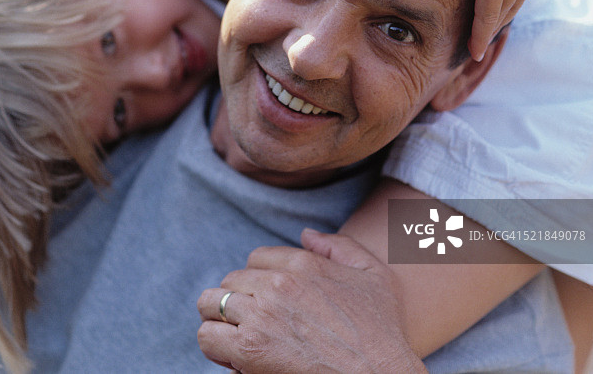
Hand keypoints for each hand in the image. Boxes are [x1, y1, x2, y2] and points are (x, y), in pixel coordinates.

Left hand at [196, 229, 426, 372]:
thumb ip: (341, 247)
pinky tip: (236, 359)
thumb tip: (306, 234)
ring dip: (221, 322)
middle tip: (253, 326)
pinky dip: (216, 347)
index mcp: (302, 263)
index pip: (255, 259)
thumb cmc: (383, 333)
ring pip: (212, 304)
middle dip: (238, 302)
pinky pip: (208, 337)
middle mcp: (277, 283)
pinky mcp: (250, 348)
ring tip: (238, 340)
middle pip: (230, 281)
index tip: (268, 303)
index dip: (258, 282)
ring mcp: (261, 314)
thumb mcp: (375, 276)